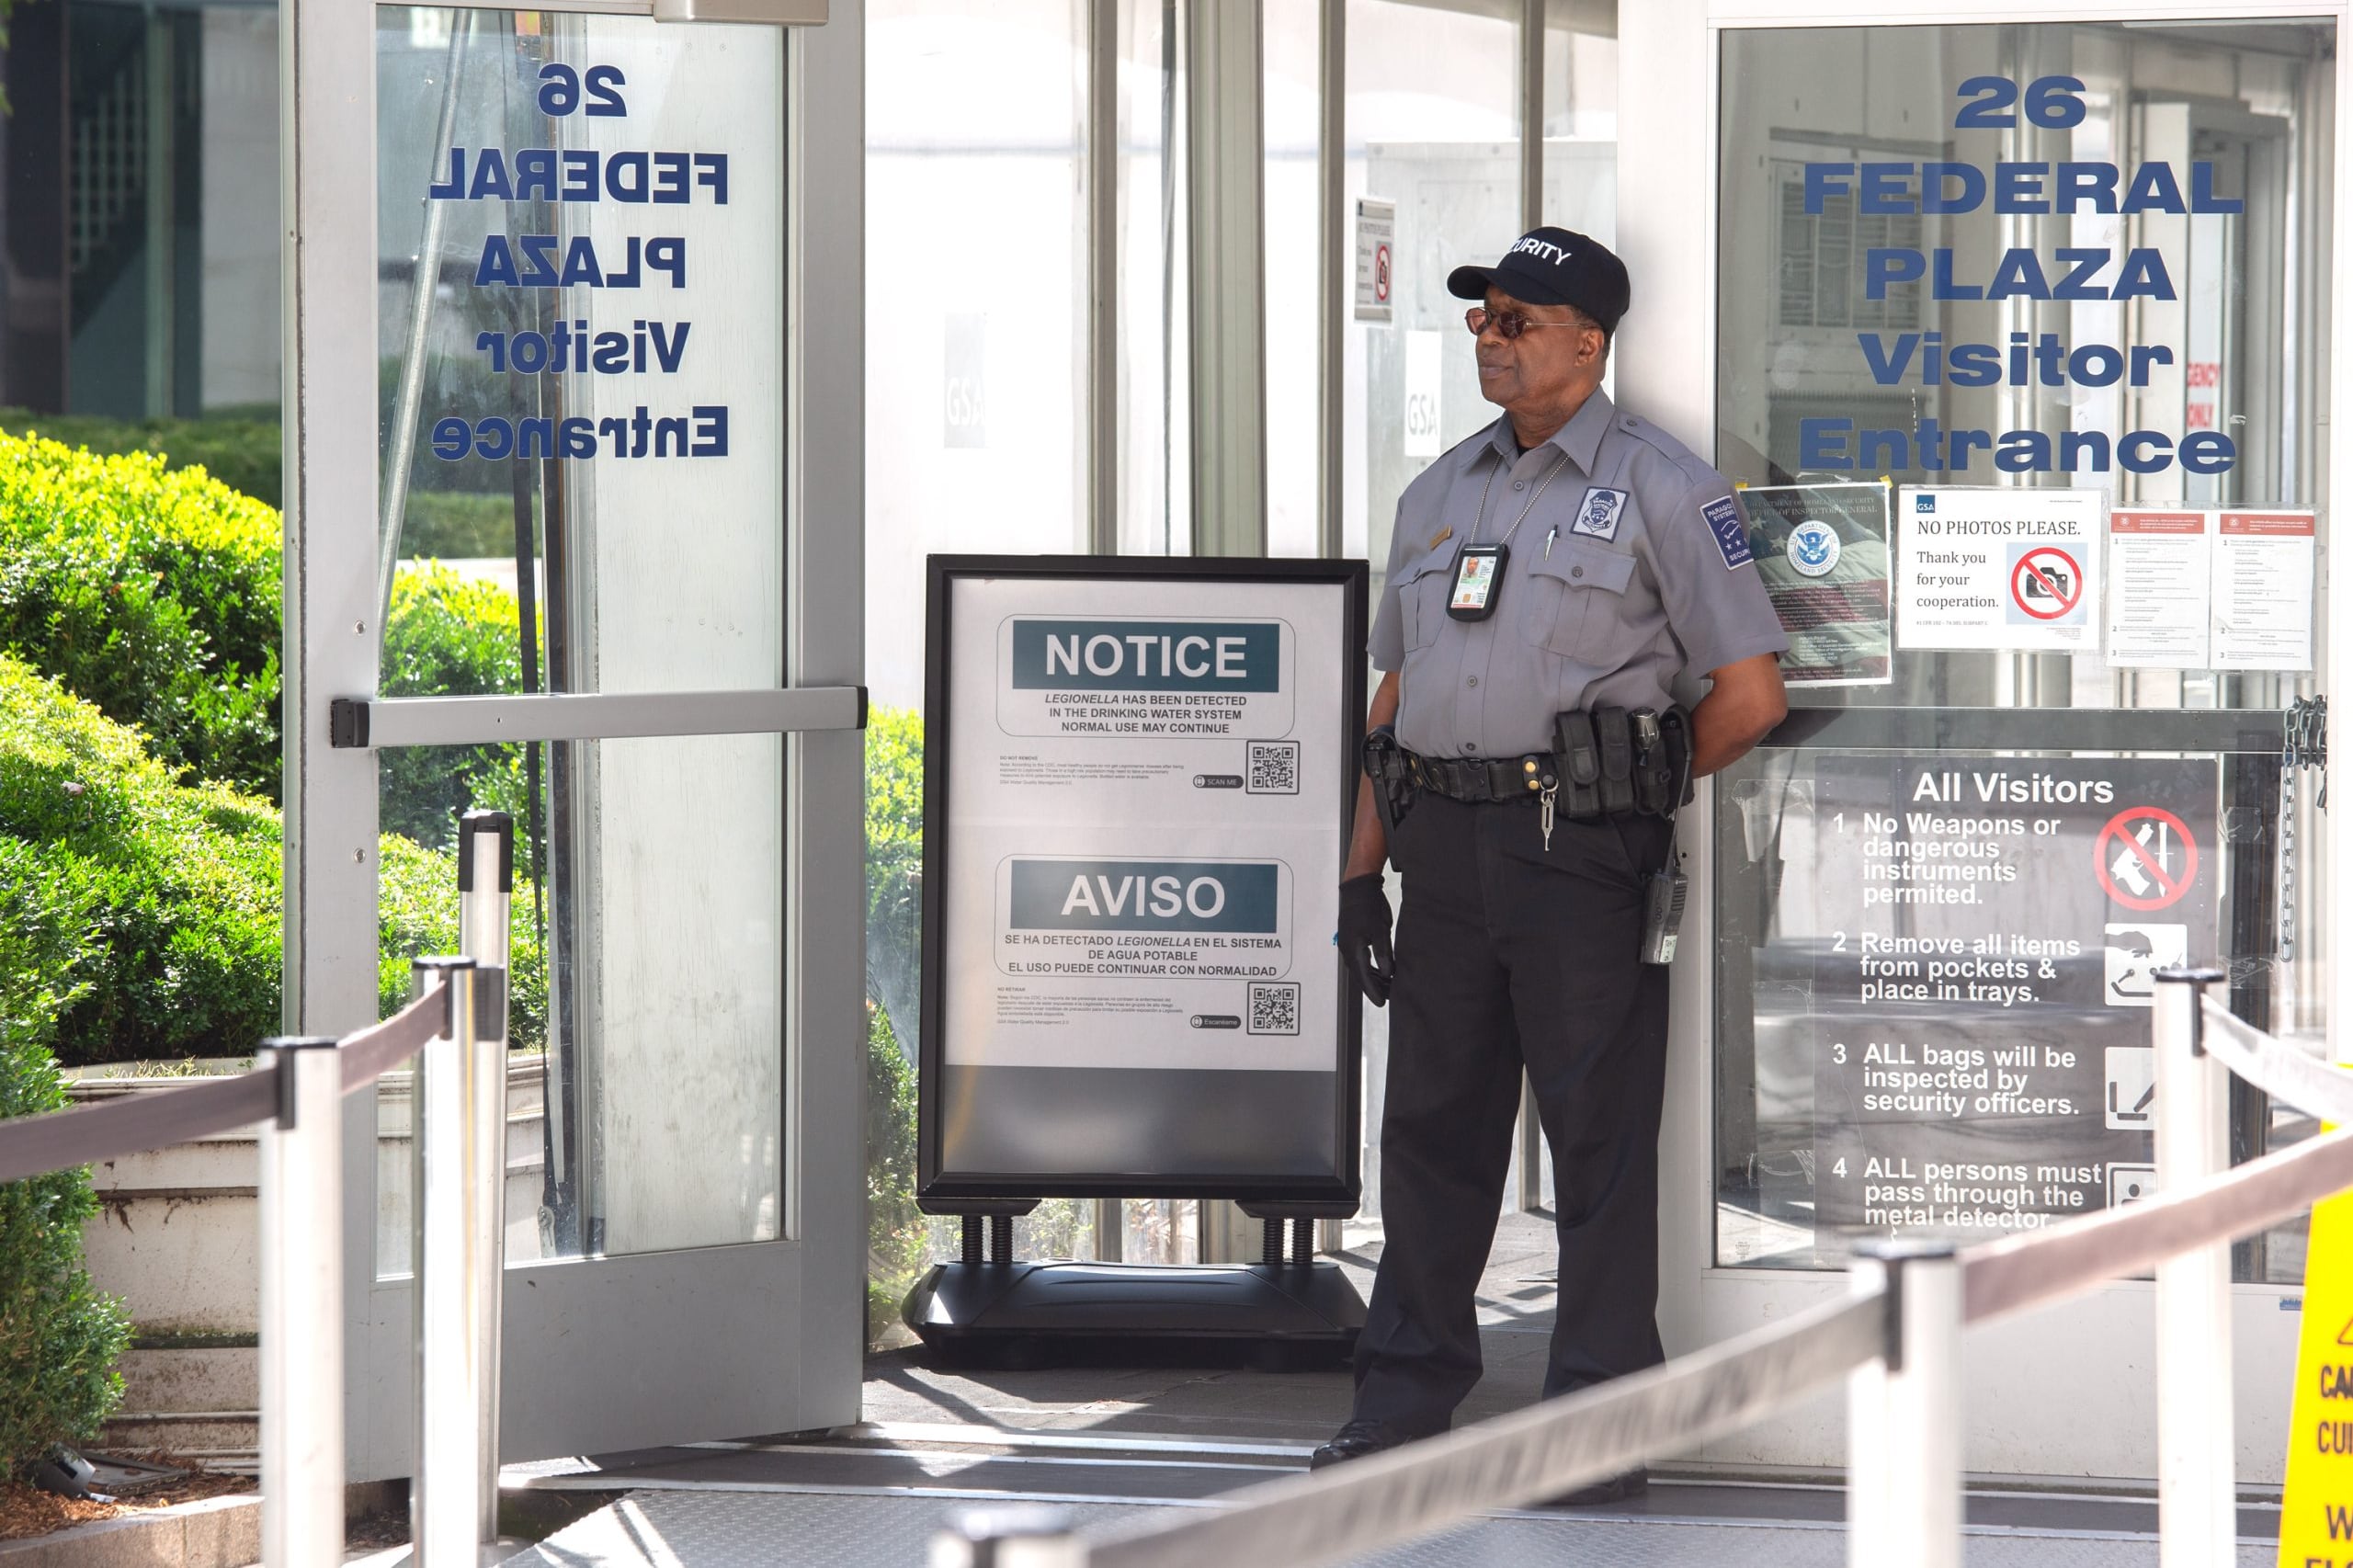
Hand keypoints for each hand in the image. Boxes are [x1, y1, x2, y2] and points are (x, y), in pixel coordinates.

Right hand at [1338, 873, 1394, 1006]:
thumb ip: (1384, 953)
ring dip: (1372, 978)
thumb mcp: (1381, 930)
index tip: (1382, 1003)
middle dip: (1374, 987)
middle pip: (1361, 975)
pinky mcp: (1351, 939)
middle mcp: (1347, 949)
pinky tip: (1379, 971)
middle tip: (1388, 997)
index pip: (1364, 977)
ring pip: (1360, 968)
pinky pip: (1359, 959)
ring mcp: (1347, 944)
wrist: (1359, 887)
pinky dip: (1369, 968)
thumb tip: (1388, 973)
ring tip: (1386, 986)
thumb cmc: (1369, 906)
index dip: (1373, 991)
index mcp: (1354, 949)